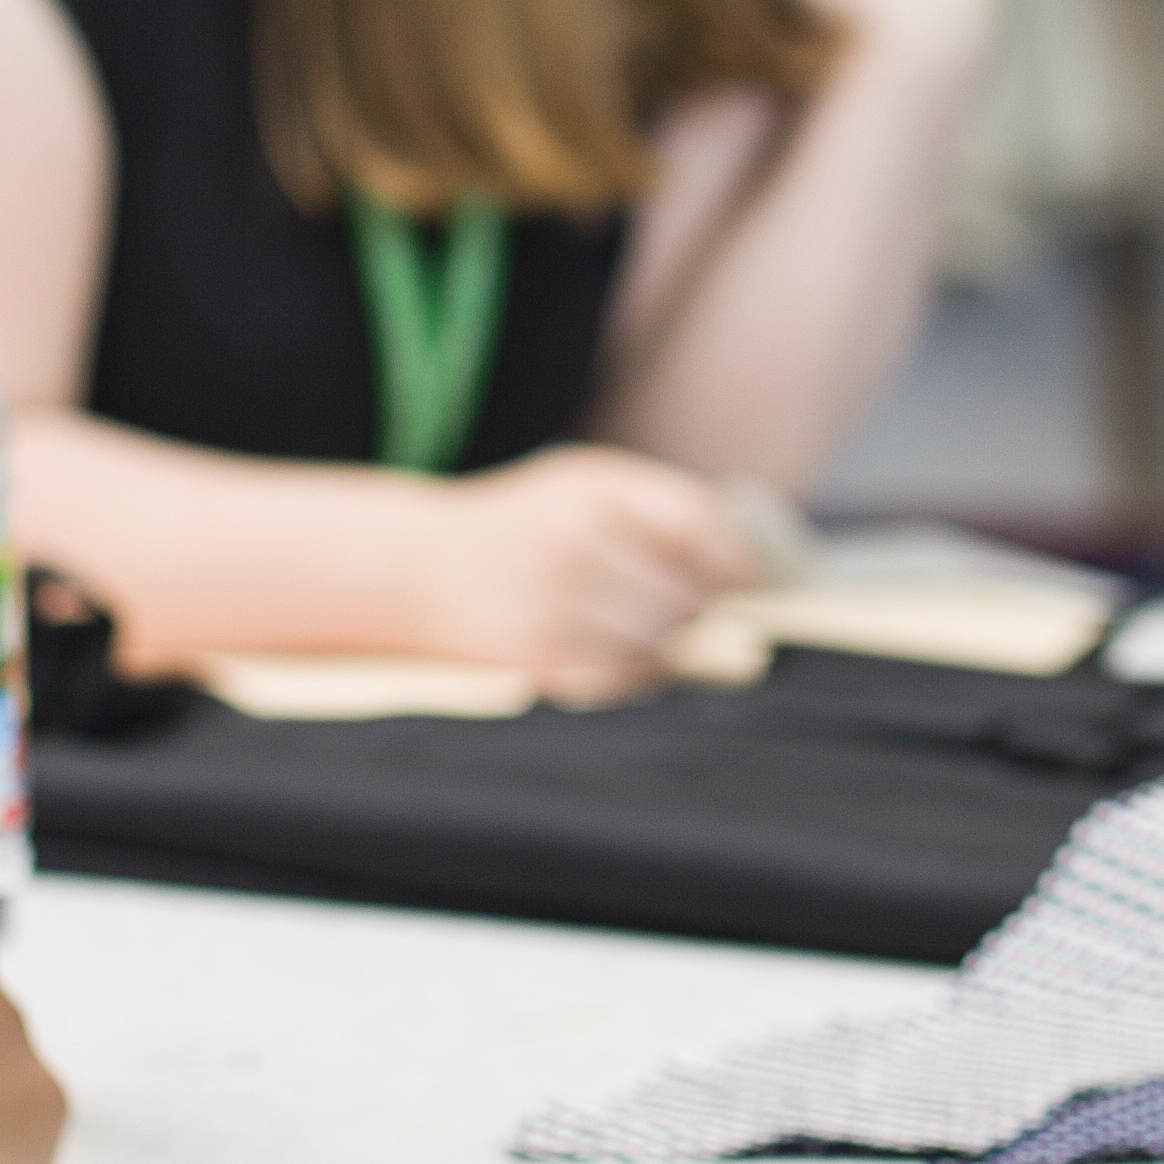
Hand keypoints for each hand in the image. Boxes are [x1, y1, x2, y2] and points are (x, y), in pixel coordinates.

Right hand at [413, 442, 765, 702]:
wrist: (419, 569)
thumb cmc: (524, 524)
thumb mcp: (584, 486)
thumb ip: (657, 509)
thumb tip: (743, 566)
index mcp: (590, 490)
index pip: (695, 523)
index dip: (732, 557)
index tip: (745, 578)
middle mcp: (571, 543)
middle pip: (681, 591)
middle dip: (698, 607)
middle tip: (696, 610)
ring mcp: (551, 602)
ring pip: (656, 640)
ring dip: (671, 642)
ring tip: (661, 631)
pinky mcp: (535, 654)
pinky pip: (619, 678)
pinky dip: (638, 673)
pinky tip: (632, 656)